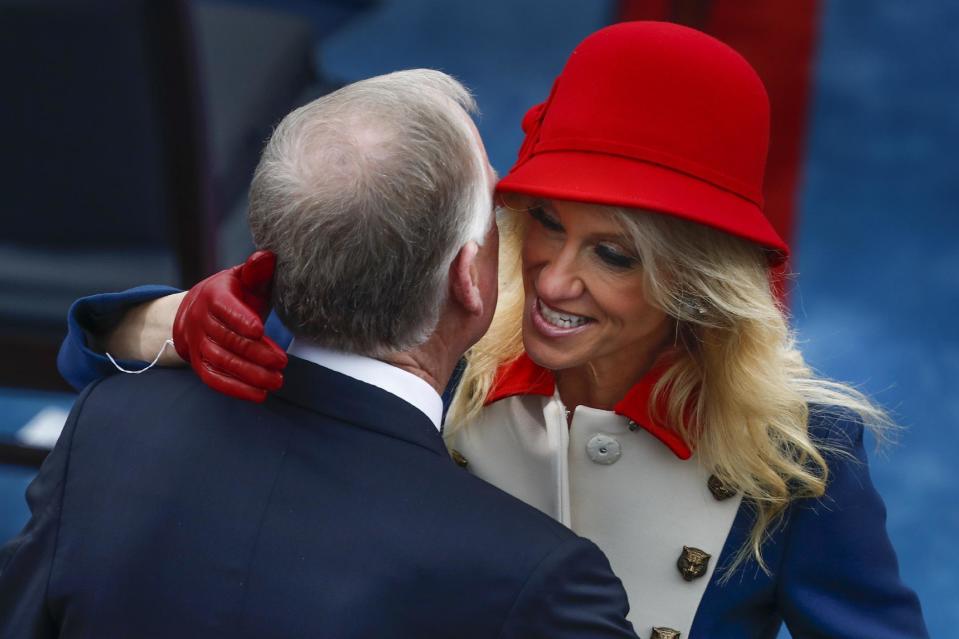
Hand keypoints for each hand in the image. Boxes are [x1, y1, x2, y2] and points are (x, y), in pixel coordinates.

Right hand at [173, 251, 287, 401]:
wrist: (198, 311)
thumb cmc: (234, 294)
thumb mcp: (244, 279)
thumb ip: (256, 271)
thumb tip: (267, 257)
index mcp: (214, 295)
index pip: (225, 308)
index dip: (240, 319)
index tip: (260, 330)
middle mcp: (201, 320)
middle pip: (227, 339)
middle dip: (255, 353)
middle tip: (282, 363)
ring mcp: (198, 343)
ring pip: (222, 361)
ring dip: (250, 374)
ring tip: (276, 381)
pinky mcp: (199, 363)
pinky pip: (214, 379)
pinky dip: (235, 389)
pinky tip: (259, 395)